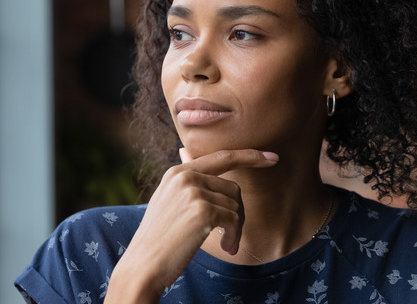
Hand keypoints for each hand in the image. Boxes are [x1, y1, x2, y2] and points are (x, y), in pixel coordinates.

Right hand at [104, 148, 278, 301]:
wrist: (144, 264)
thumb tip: (185, 151)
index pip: (221, 156)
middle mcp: (185, 177)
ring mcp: (193, 192)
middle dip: (237, 213)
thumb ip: (183, 179)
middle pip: (233, 188)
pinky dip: (235, 236)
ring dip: (236, 229)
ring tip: (226, 243)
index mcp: (178, 172)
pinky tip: (226, 247)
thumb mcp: (167, 200)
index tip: (272, 158)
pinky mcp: (202, 210)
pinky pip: (235, 219)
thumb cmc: (159, 238)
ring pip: (236, 205)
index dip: (249, 156)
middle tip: (231, 235)